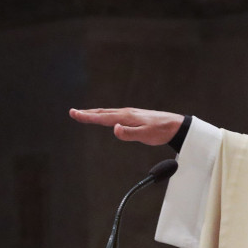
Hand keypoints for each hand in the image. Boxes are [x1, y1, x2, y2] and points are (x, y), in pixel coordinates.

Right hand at [69, 108, 183, 145]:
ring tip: (84, 114)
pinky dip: (104, 114)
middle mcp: (126, 113)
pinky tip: (105, 117)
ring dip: (95, 113)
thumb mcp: (145, 135)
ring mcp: (129, 114)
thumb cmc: (160, 131)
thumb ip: (129, 133)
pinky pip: (114, 114)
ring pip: (108, 113)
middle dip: (87, 113)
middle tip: (73, 113)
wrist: (174, 125)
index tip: (74, 114)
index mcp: (126, 117)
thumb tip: (114, 129)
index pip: (102, 117)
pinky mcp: (133, 116)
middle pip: (102, 112)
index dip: (87, 116)